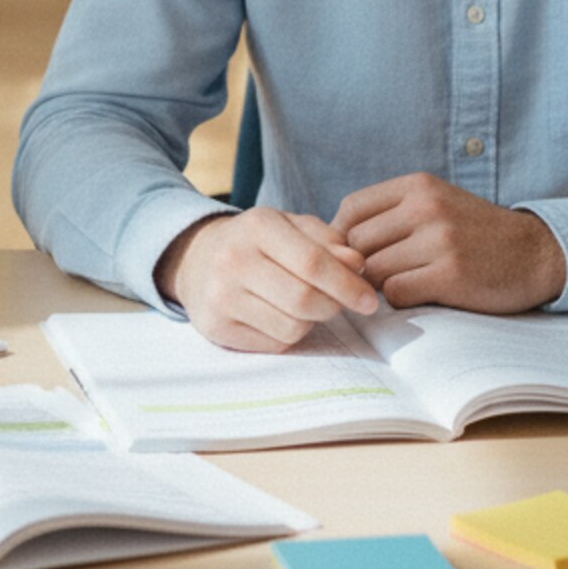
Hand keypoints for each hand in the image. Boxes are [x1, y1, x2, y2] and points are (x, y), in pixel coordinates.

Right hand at [154, 208, 380, 353]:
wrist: (198, 259)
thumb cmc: (257, 242)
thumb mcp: (291, 227)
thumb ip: (328, 241)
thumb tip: (357, 265)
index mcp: (258, 225)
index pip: (313, 262)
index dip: (348, 285)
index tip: (369, 300)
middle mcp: (234, 259)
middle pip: (305, 299)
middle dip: (333, 306)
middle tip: (339, 304)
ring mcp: (221, 296)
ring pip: (292, 327)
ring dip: (310, 321)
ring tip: (302, 304)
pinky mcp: (216, 326)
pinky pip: (274, 343)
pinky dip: (287, 334)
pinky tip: (277, 315)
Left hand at [332, 173, 566, 312]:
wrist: (536, 253)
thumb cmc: (475, 232)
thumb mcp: (435, 202)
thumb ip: (391, 212)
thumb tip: (335, 239)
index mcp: (417, 185)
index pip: (351, 208)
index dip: (342, 236)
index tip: (352, 255)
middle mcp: (425, 207)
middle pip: (357, 243)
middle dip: (360, 265)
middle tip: (378, 278)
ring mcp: (439, 241)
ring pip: (374, 271)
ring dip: (382, 285)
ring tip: (406, 284)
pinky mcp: (451, 275)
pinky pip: (397, 293)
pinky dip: (401, 300)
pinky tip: (421, 295)